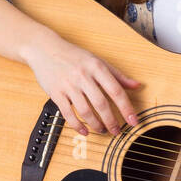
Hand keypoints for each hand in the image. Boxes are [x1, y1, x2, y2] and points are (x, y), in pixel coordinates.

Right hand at [23, 35, 141, 136]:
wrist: (44, 48)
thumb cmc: (73, 55)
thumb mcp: (97, 61)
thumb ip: (117, 75)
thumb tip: (136, 86)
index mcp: (96, 67)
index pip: (116, 90)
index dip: (126, 108)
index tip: (133, 121)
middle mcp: (83, 76)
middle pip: (101, 103)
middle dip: (111, 121)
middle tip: (117, 131)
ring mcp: (68, 85)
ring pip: (85, 110)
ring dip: (96, 124)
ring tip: (102, 130)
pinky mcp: (55, 93)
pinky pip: (67, 113)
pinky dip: (77, 125)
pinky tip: (84, 131)